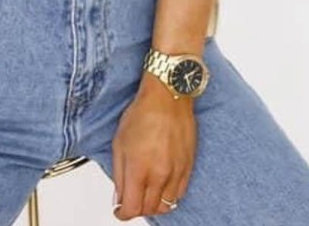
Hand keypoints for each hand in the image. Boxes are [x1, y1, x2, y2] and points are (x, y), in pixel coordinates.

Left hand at [111, 81, 196, 218]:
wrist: (168, 96)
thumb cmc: (143, 113)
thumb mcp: (119, 142)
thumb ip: (119, 174)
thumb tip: (119, 196)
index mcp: (140, 168)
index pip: (132, 208)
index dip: (123, 213)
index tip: (119, 210)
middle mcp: (160, 174)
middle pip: (149, 210)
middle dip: (137, 208)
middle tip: (130, 200)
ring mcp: (177, 172)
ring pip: (167, 206)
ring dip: (154, 204)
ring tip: (146, 192)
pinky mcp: (189, 167)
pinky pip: (179, 194)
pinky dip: (169, 195)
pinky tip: (161, 185)